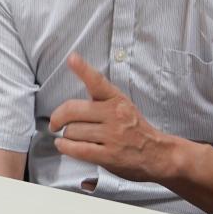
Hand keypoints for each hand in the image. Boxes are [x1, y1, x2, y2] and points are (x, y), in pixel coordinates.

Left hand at [49, 53, 178, 182]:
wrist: (158, 154)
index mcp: (116, 99)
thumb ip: (100, 99)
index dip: (83, 69)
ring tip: (67, 136)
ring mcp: (112, 135)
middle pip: (73, 110)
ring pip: (73, 131)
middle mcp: (114, 115)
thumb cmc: (135, 128)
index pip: (98, 81)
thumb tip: (72, 98)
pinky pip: (78, 149)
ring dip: (64, 135)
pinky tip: (63, 145)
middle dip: (58, 117)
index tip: (72, 58)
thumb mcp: (122, 106)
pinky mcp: (109, 155)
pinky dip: (65, 147)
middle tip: (54, 122)